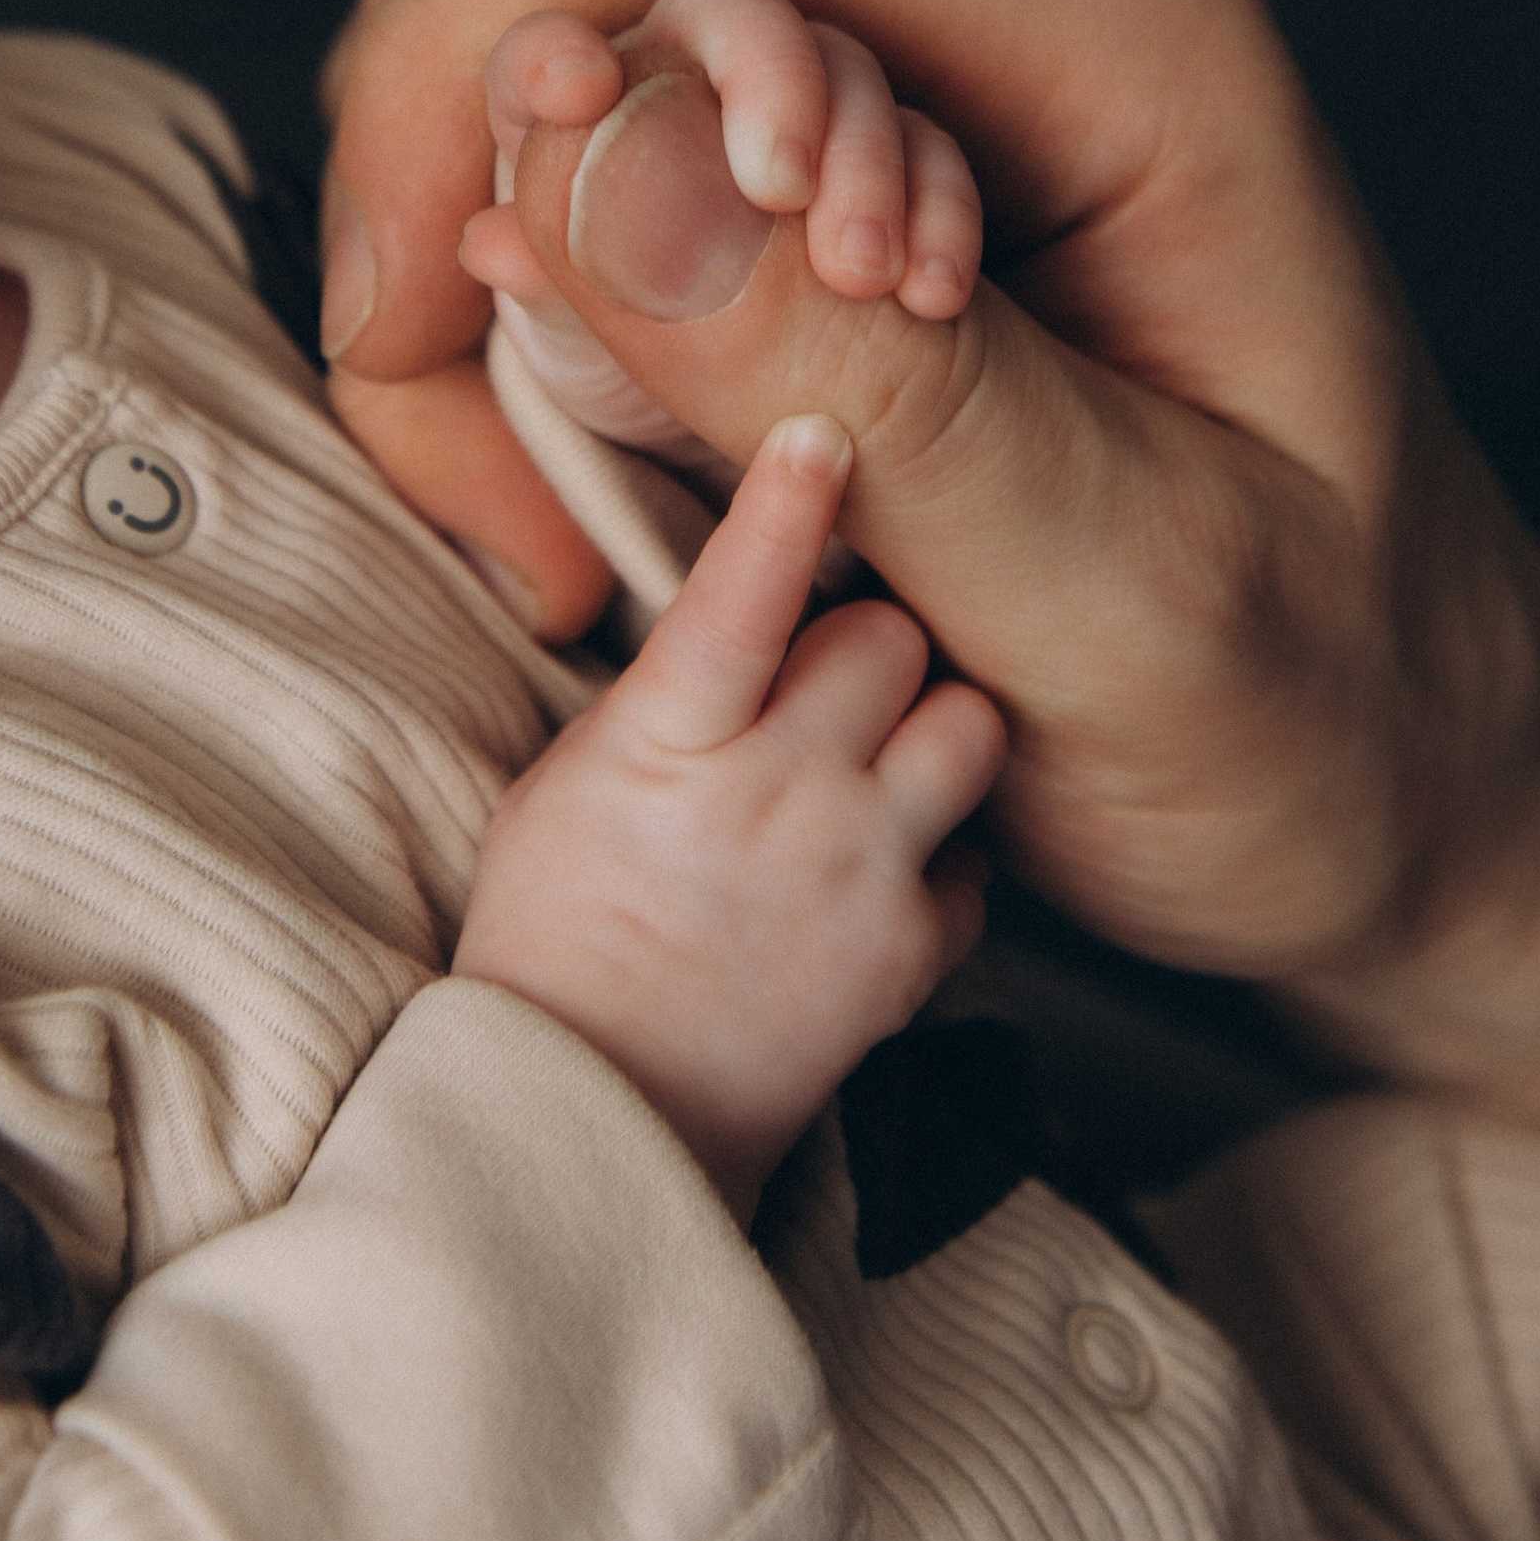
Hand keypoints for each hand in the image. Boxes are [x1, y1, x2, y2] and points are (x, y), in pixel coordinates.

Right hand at [325, 0, 1539, 1002]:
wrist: (1415, 780)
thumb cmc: (1331, 715)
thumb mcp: (1129, 596)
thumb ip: (878, 384)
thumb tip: (582, 147)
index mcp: (1112, 30)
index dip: (502, 41)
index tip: (437, 305)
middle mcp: (1006, 1)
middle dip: (477, 179)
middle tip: (514, 486)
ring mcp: (924, 80)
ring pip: (580, 62)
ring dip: (516, 290)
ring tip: (595, 530)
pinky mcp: (855, 185)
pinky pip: (615, 183)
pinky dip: (554, 339)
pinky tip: (623, 502)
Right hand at [454, 410, 1005, 1223]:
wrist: (600, 1112)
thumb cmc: (559, 933)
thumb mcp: (570, 781)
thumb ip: (669, 688)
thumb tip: (742, 591)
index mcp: (670, 744)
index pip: (743, 594)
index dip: (788, 502)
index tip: (822, 428)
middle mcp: (778, 797)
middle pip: (890, 638)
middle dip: (870, 636)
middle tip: (831, 672)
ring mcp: (857, 875)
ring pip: (970, 727)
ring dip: (934, 726)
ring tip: (880, 758)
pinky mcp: (912, 956)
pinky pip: (980, 858)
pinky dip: (946, 854)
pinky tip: (884, 869)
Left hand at [462, 0, 983, 458]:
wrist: (752, 411)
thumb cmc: (637, 361)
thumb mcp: (581, 353)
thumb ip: (542, 293)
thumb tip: (493, 242)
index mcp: (580, 113)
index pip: (545, 52)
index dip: (552, 54)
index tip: (579, 91)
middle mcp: (686, 77)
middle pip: (728, 15)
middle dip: (766, 82)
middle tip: (779, 186)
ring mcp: (795, 103)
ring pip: (844, 70)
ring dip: (864, 167)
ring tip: (861, 277)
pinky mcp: (888, 150)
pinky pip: (929, 141)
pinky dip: (937, 210)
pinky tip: (930, 294)